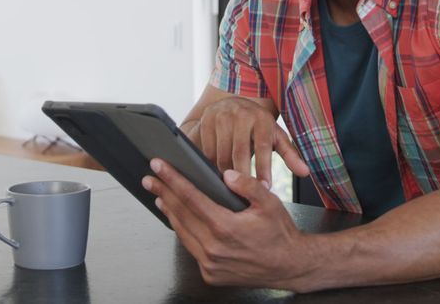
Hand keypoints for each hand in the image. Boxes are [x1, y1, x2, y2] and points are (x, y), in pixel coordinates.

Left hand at [142, 158, 315, 290]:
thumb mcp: (269, 203)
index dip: (172, 179)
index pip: (191, 198)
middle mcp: (214, 248)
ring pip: (181, 232)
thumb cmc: (280, 234)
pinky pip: (191, 248)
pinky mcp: (210, 273)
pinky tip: (179, 219)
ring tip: (160, 195)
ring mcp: (210, 264)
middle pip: (180, 214)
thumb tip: (226, 175)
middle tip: (150, 178)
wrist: (289, 266)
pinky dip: (183, 231)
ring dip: (169, 212)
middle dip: (163, 192)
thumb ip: (247, 186)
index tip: (159, 167)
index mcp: (225, 228)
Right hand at [182, 97, 308, 185]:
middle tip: (244, 193)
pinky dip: (211, 165)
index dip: (263, 168)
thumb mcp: (276, 136)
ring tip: (230, 187)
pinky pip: (207, 150)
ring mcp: (221, 117)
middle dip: (242, 175)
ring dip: (225, 173)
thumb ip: (290, 155)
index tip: (264, 187)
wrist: (235, 103)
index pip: (263, 147)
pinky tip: (216, 174)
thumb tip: (305, 172)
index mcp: (262, 119)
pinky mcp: (206, 121)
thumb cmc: (259, 126)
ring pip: (221, 153)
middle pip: (239, 152)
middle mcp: (241, 115)